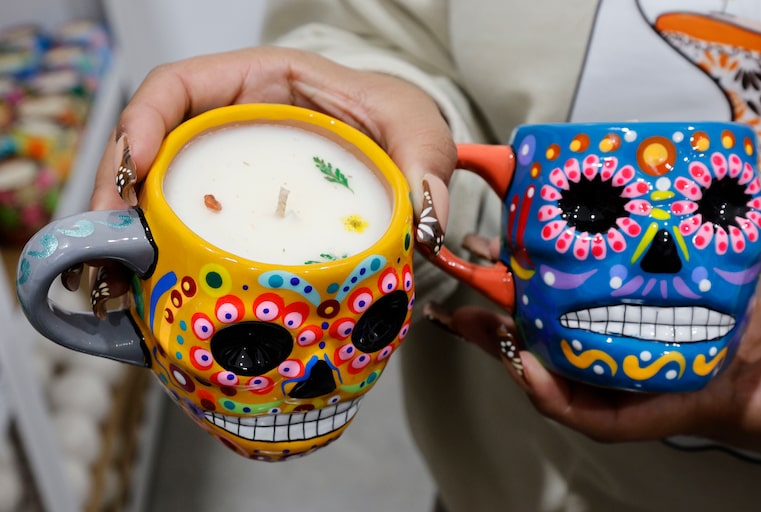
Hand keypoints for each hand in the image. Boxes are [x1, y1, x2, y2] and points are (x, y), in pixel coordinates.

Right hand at [77, 46, 455, 313]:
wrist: (399, 149)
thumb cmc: (397, 121)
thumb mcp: (416, 129)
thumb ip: (423, 163)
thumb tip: (423, 220)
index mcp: (261, 83)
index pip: (180, 86)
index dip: (144, 119)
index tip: (136, 164)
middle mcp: (229, 124)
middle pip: (149, 146)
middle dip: (117, 192)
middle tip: (108, 248)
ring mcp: (225, 169)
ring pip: (155, 191)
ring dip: (126, 234)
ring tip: (111, 283)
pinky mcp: (231, 208)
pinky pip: (182, 224)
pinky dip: (158, 257)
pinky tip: (149, 293)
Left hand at [431, 187, 760, 467]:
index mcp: (694, 400)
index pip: (606, 417)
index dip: (555, 395)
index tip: (519, 361)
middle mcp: (665, 380)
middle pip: (571, 369)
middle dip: (514, 343)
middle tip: (466, 310)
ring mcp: (665, 352)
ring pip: (582, 336)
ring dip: (532, 310)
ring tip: (488, 273)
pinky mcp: (677, 325)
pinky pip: (612, 311)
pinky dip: (580, 289)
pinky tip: (558, 259)